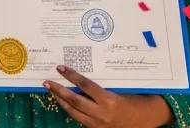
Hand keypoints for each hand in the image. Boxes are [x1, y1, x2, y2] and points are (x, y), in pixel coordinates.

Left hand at [44, 65, 172, 126]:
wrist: (143, 120)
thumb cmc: (132, 99)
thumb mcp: (118, 89)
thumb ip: (100, 86)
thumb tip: (80, 74)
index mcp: (109, 100)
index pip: (85, 86)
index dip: (72, 76)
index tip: (61, 68)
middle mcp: (101, 113)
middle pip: (74, 101)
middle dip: (58, 90)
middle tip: (47, 81)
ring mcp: (97, 124)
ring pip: (73, 112)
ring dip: (60, 101)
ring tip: (51, 91)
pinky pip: (79, 119)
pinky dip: (69, 109)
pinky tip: (63, 102)